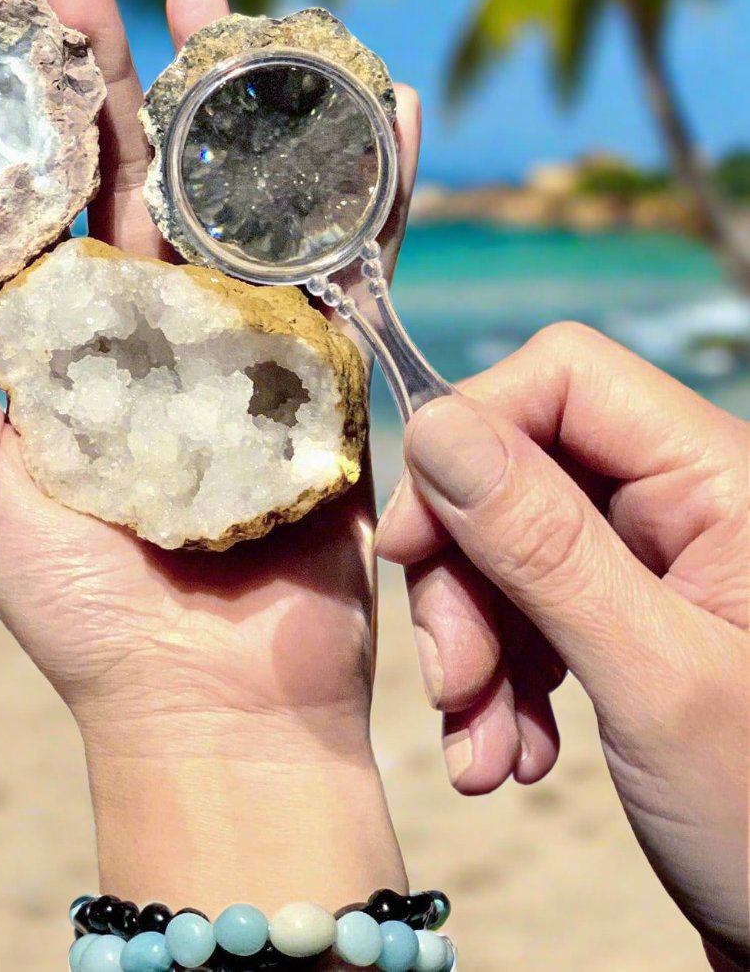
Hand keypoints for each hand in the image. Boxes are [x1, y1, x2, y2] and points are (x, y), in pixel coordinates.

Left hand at [0, 0, 422, 908]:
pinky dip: (373, 189)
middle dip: (141, 82)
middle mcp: (169, 333)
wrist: (209, 701)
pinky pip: (362, 266)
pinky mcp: (339, 379)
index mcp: (84, 346)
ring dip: (248, 109)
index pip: (67, 202)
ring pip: (254, 204)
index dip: (52, 109)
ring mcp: (258, 347)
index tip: (39, 16)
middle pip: (155, 183)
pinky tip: (380, 109)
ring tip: (236, 10)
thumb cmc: (79, 605)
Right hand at [375, 323, 747, 962]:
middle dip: (464, 580)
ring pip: (508, 548)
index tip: (413, 542)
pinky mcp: (623, 620)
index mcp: (720, 478)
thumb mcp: (653, 679)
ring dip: (473, 646)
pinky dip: (499, 681)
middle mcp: (683, 502)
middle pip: (519, 473)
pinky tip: (505, 753)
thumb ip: (544, 545)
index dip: (472, 437)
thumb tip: (434, 425)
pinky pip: (527, 612)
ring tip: (480, 744)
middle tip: (454, 680)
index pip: (563, 378)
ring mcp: (650, 564)